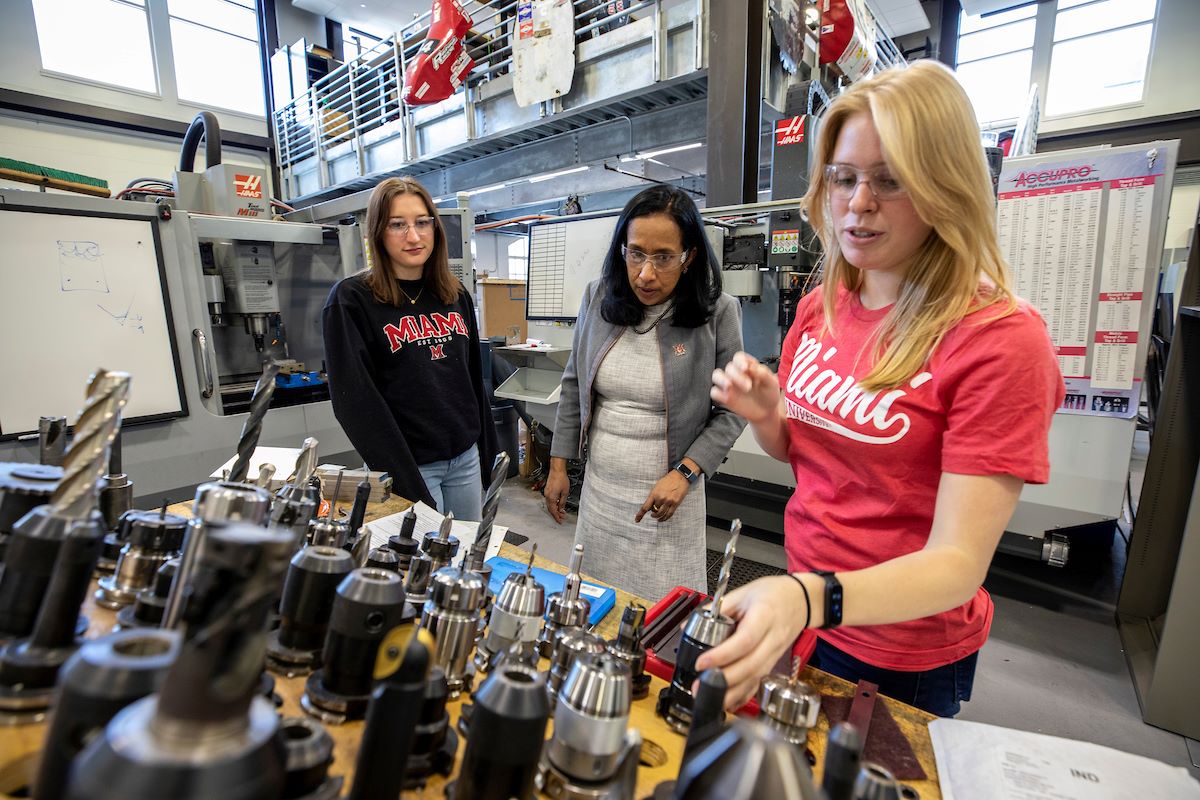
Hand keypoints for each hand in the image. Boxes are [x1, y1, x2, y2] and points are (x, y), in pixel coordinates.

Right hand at [543, 465, 568, 523]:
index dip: (557, 517)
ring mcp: (546, 493)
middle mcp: (547, 496)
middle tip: (561, 518)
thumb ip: (562, 502)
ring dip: (555, 509)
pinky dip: (553, 504)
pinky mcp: (547, 490)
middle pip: (550, 509)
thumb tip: (562, 509)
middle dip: (556, 514)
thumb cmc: (561, 478)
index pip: (553, 511)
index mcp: (551, 498)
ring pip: (549, 505)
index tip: (560, 521)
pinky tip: (558, 505)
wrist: (557, 470)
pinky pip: (549, 500)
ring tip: (561, 512)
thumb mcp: (565, 492)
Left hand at [635, 470, 689, 522]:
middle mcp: (661, 498)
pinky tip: (662, 519)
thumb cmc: (667, 480)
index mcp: (654, 494)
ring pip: (661, 514)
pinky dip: (664, 518)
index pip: (645, 507)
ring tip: (656, 516)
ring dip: (657, 517)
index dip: (640, 515)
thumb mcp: (656, 486)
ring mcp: (668, 501)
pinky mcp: (675, 503)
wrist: (679, 476)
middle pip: (654, 511)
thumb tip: (650, 506)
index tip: (637, 520)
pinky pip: (669, 514)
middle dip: (652, 512)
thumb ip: (653, 496)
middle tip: (653, 511)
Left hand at [693, 575, 808, 708]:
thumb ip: (716, 609)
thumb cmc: (773, 594)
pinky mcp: (774, 663)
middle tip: (700, 685)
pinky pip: (759, 682)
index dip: (723, 654)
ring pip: (756, 678)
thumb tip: (689, 625)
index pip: (745, 640)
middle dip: (724, 680)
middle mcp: (773, 638)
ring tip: (710, 698)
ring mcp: (775, 653)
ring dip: (733, 693)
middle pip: (751, 665)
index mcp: (764, 616)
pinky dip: (744, 695)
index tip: (702, 662)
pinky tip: (730, 703)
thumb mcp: (742, 592)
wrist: (800, 600)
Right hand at [711, 351, 779, 424]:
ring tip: (729, 386)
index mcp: (748, 366)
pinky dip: (718, 394)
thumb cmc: (769, 394)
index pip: (739, 357)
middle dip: (737, 376)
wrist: (767, 411)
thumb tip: (751, 367)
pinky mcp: (724, 397)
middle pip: (729, 367)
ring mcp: (729, 385)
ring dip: (721, 379)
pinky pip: (714, 392)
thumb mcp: (772, 382)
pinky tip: (727, 398)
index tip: (745, 368)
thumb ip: (763, 373)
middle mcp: (737, 373)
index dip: (740, 361)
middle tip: (748, 387)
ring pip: (716, 375)